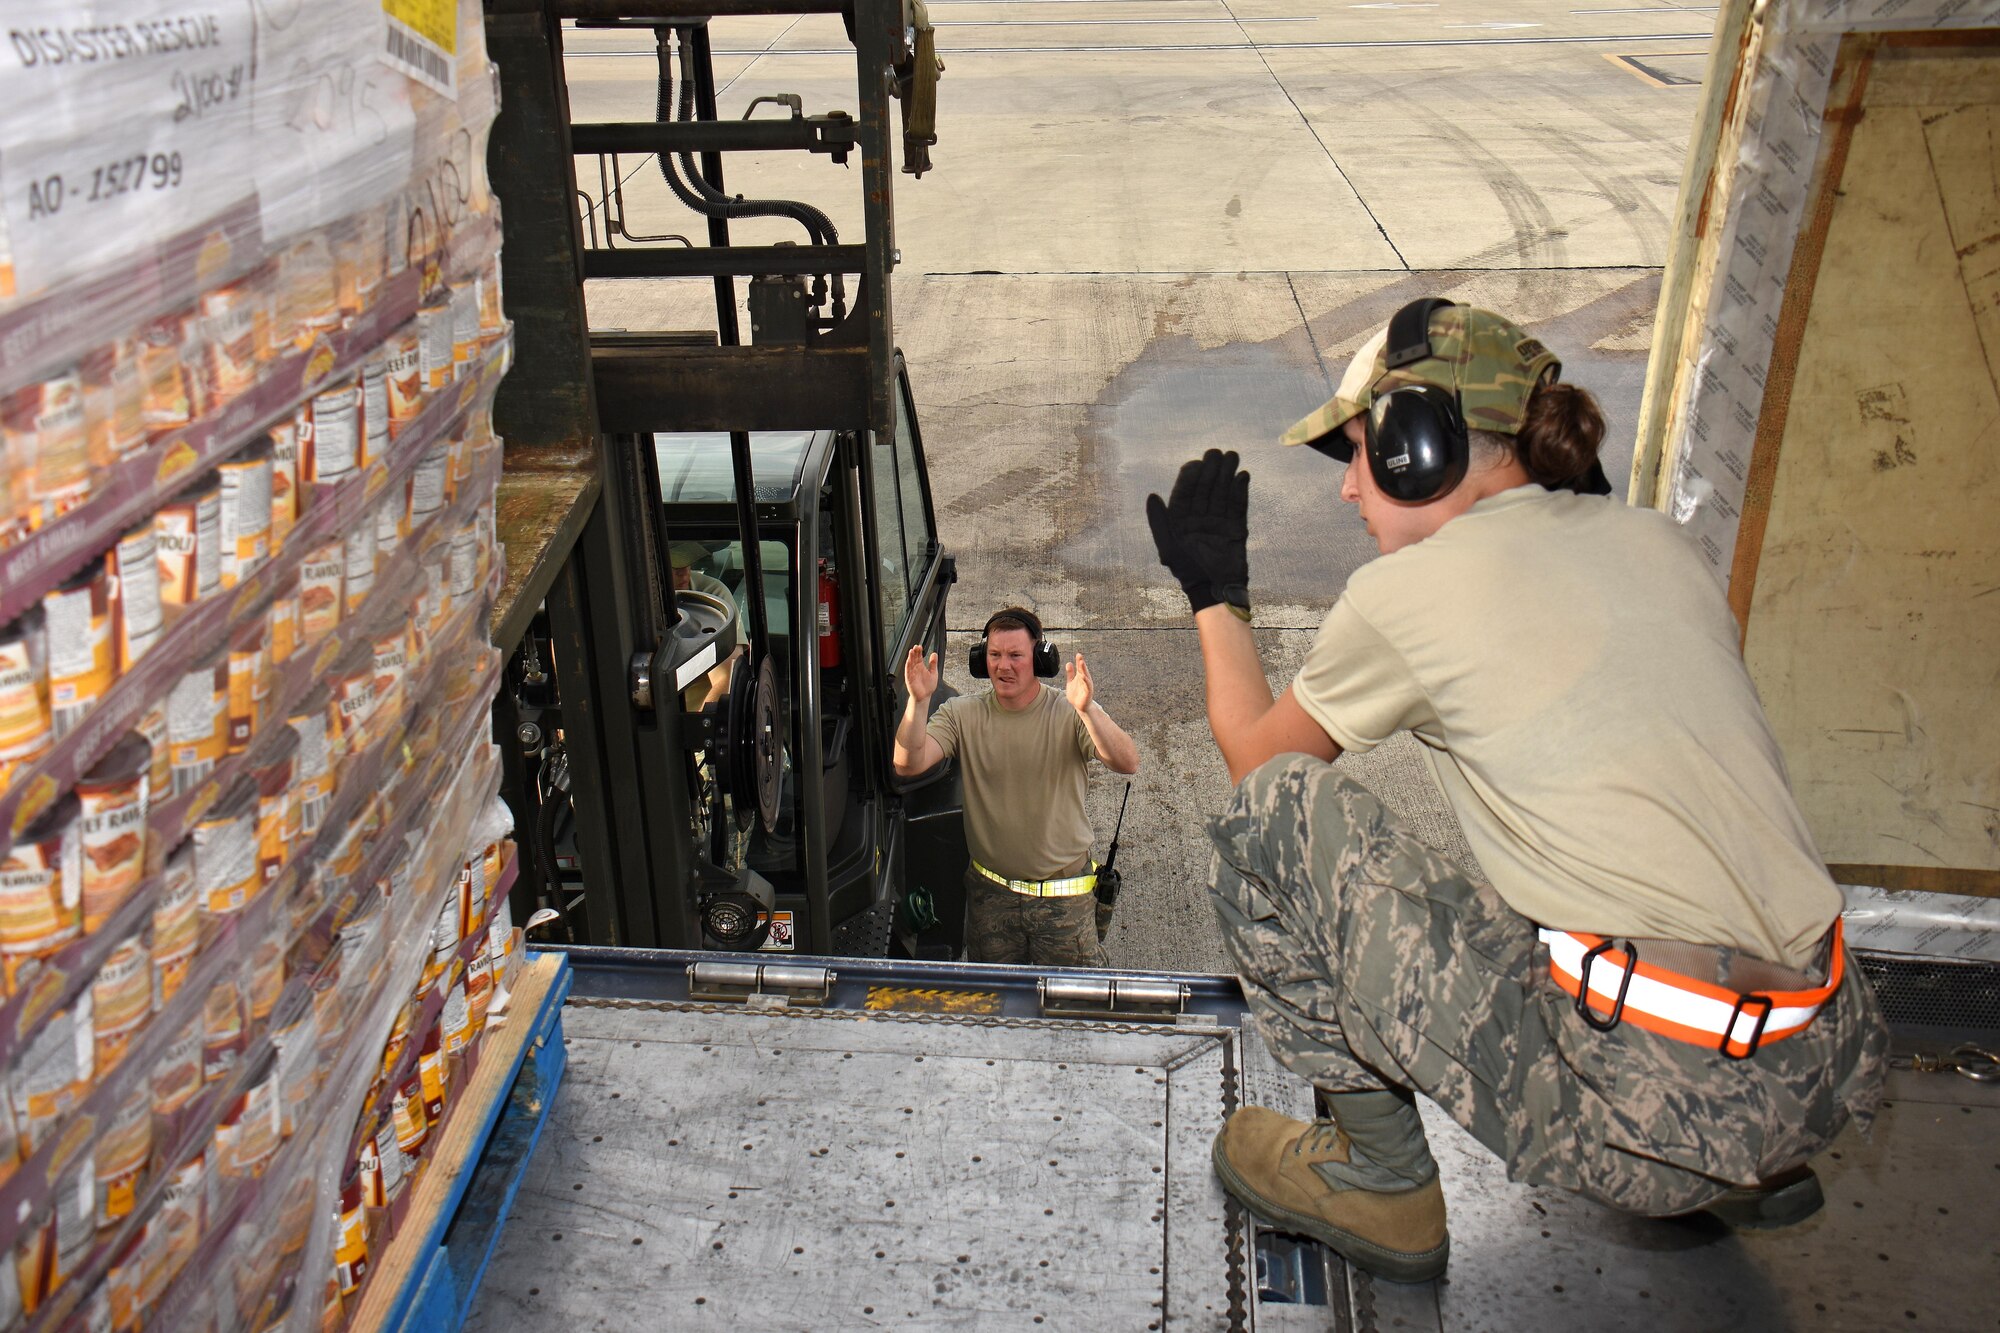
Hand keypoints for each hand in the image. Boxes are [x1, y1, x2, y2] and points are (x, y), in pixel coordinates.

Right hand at [903, 645, 939, 704]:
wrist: (924, 696)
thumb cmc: (928, 687)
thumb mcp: (934, 673)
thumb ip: (933, 663)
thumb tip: (934, 654)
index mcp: (921, 667)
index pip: (919, 657)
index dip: (919, 651)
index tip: (920, 646)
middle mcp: (916, 669)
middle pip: (914, 658)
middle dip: (915, 652)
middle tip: (916, 646)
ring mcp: (912, 673)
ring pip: (910, 663)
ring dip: (910, 657)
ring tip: (911, 651)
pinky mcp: (909, 678)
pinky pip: (908, 671)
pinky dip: (908, 666)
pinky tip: (908, 661)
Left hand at [1063, 653, 1093, 714]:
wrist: (1080, 706)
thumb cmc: (1076, 694)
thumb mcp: (1071, 682)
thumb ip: (1070, 673)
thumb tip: (1068, 663)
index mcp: (1081, 677)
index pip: (1080, 667)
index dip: (1079, 661)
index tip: (1078, 654)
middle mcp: (1085, 680)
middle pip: (1083, 670)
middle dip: (1081, 663)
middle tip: (1080, 656)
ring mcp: (1087, 686)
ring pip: (1086, 676)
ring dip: (1084, 670)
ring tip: (1081, 663)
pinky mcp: (1088, 692)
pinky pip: (1087, 686)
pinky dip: (1086, 681)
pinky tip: (1083, 676)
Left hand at [1146, 448, 1249, 615]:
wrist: (1214, 590)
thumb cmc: (1186, 570)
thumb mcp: (1168, 547)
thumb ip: (1159, 522)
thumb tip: (1152, 495)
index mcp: (1180, 521)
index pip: (1186, 492)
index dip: (1190, 475)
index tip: (1197, 462)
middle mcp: (1199, 518)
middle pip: (1206, 488)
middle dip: (1211, 470)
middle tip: (1217, 452)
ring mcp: (1219, 522)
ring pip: (1222, 493)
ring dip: (1227, 475)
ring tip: (1233, 457)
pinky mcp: (1236, 528)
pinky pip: (1238, 505)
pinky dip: (1240, 491)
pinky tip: (1242, 476)